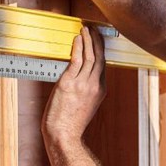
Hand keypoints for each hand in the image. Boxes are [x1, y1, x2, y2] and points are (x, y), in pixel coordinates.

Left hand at [42, 26, 106, 142]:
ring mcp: (82, 84)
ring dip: (88, 40)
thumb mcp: (85, 106)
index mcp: (100, 91)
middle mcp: (94, 86)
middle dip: (97, 41)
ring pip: (90, 57)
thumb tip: (78, 79)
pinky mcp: (68, 83)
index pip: (102, 66)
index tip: (97, 41)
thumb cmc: (70, 123)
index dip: (100, 51)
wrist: (64, 135)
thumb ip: (85, 91)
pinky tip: (77, 39)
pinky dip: (78, 47)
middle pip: (99, 58)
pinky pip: (76, 60)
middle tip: (94, 30)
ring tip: (85, 29)